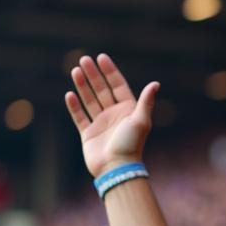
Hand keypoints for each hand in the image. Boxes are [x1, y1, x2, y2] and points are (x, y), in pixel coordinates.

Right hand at [64, 54, 158, 178]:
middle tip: (84, 59)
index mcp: (128, 111)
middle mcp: (114, 115)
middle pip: (102, 90)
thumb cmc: (131, 144)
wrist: (117, 168)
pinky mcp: (88, 133)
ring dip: (83, 85)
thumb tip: (155, 83)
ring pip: (90, 100)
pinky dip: (74, 106)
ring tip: (75, 70)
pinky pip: (80, 116)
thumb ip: (146, 101)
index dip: (110, 72)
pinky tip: (69, 94)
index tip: (101, 57)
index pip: (118, 86)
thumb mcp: (140, 121)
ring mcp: (101, 124)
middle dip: (93, 74)